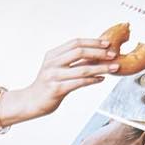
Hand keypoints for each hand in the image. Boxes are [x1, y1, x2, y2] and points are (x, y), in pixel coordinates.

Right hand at [2, 38, 118, 123]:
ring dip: (101, 68)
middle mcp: (52, 63)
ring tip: (114, 68)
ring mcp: (53, 76)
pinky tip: (101, 79)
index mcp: (52, 55)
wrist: (31, 102)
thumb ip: (74, 62)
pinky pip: (79, 83)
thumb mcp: (58, 69)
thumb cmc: (47, 86)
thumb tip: (98, 55)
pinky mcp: (56, 89)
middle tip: (113, 54)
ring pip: (82, 69)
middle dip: (99, 52)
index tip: (107, 43)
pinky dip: (92, 80)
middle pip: (79, 51)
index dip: (93, 42)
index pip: (75, 43)